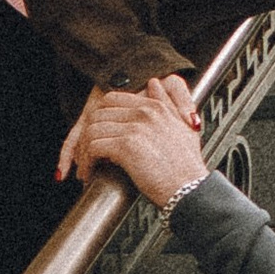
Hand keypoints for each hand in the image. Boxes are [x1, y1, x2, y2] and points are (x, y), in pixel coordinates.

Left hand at [55, 64, 197, 182]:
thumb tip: (154, 83)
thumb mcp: (183, 127)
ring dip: (84, 149)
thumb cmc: (186, 167)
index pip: (113, 99)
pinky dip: (87, 161)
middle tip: (85, 152)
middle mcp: (145, 112)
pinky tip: (89, 172)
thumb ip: (169, 103)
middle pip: (98, 113)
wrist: (190, 190)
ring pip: (92, 130)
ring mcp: (136, 127)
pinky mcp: (127, 146)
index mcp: (155, 107)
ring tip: (85, 165)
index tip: (98, 135)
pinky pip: (94, 147)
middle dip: (87, 133)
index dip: (99, 118)